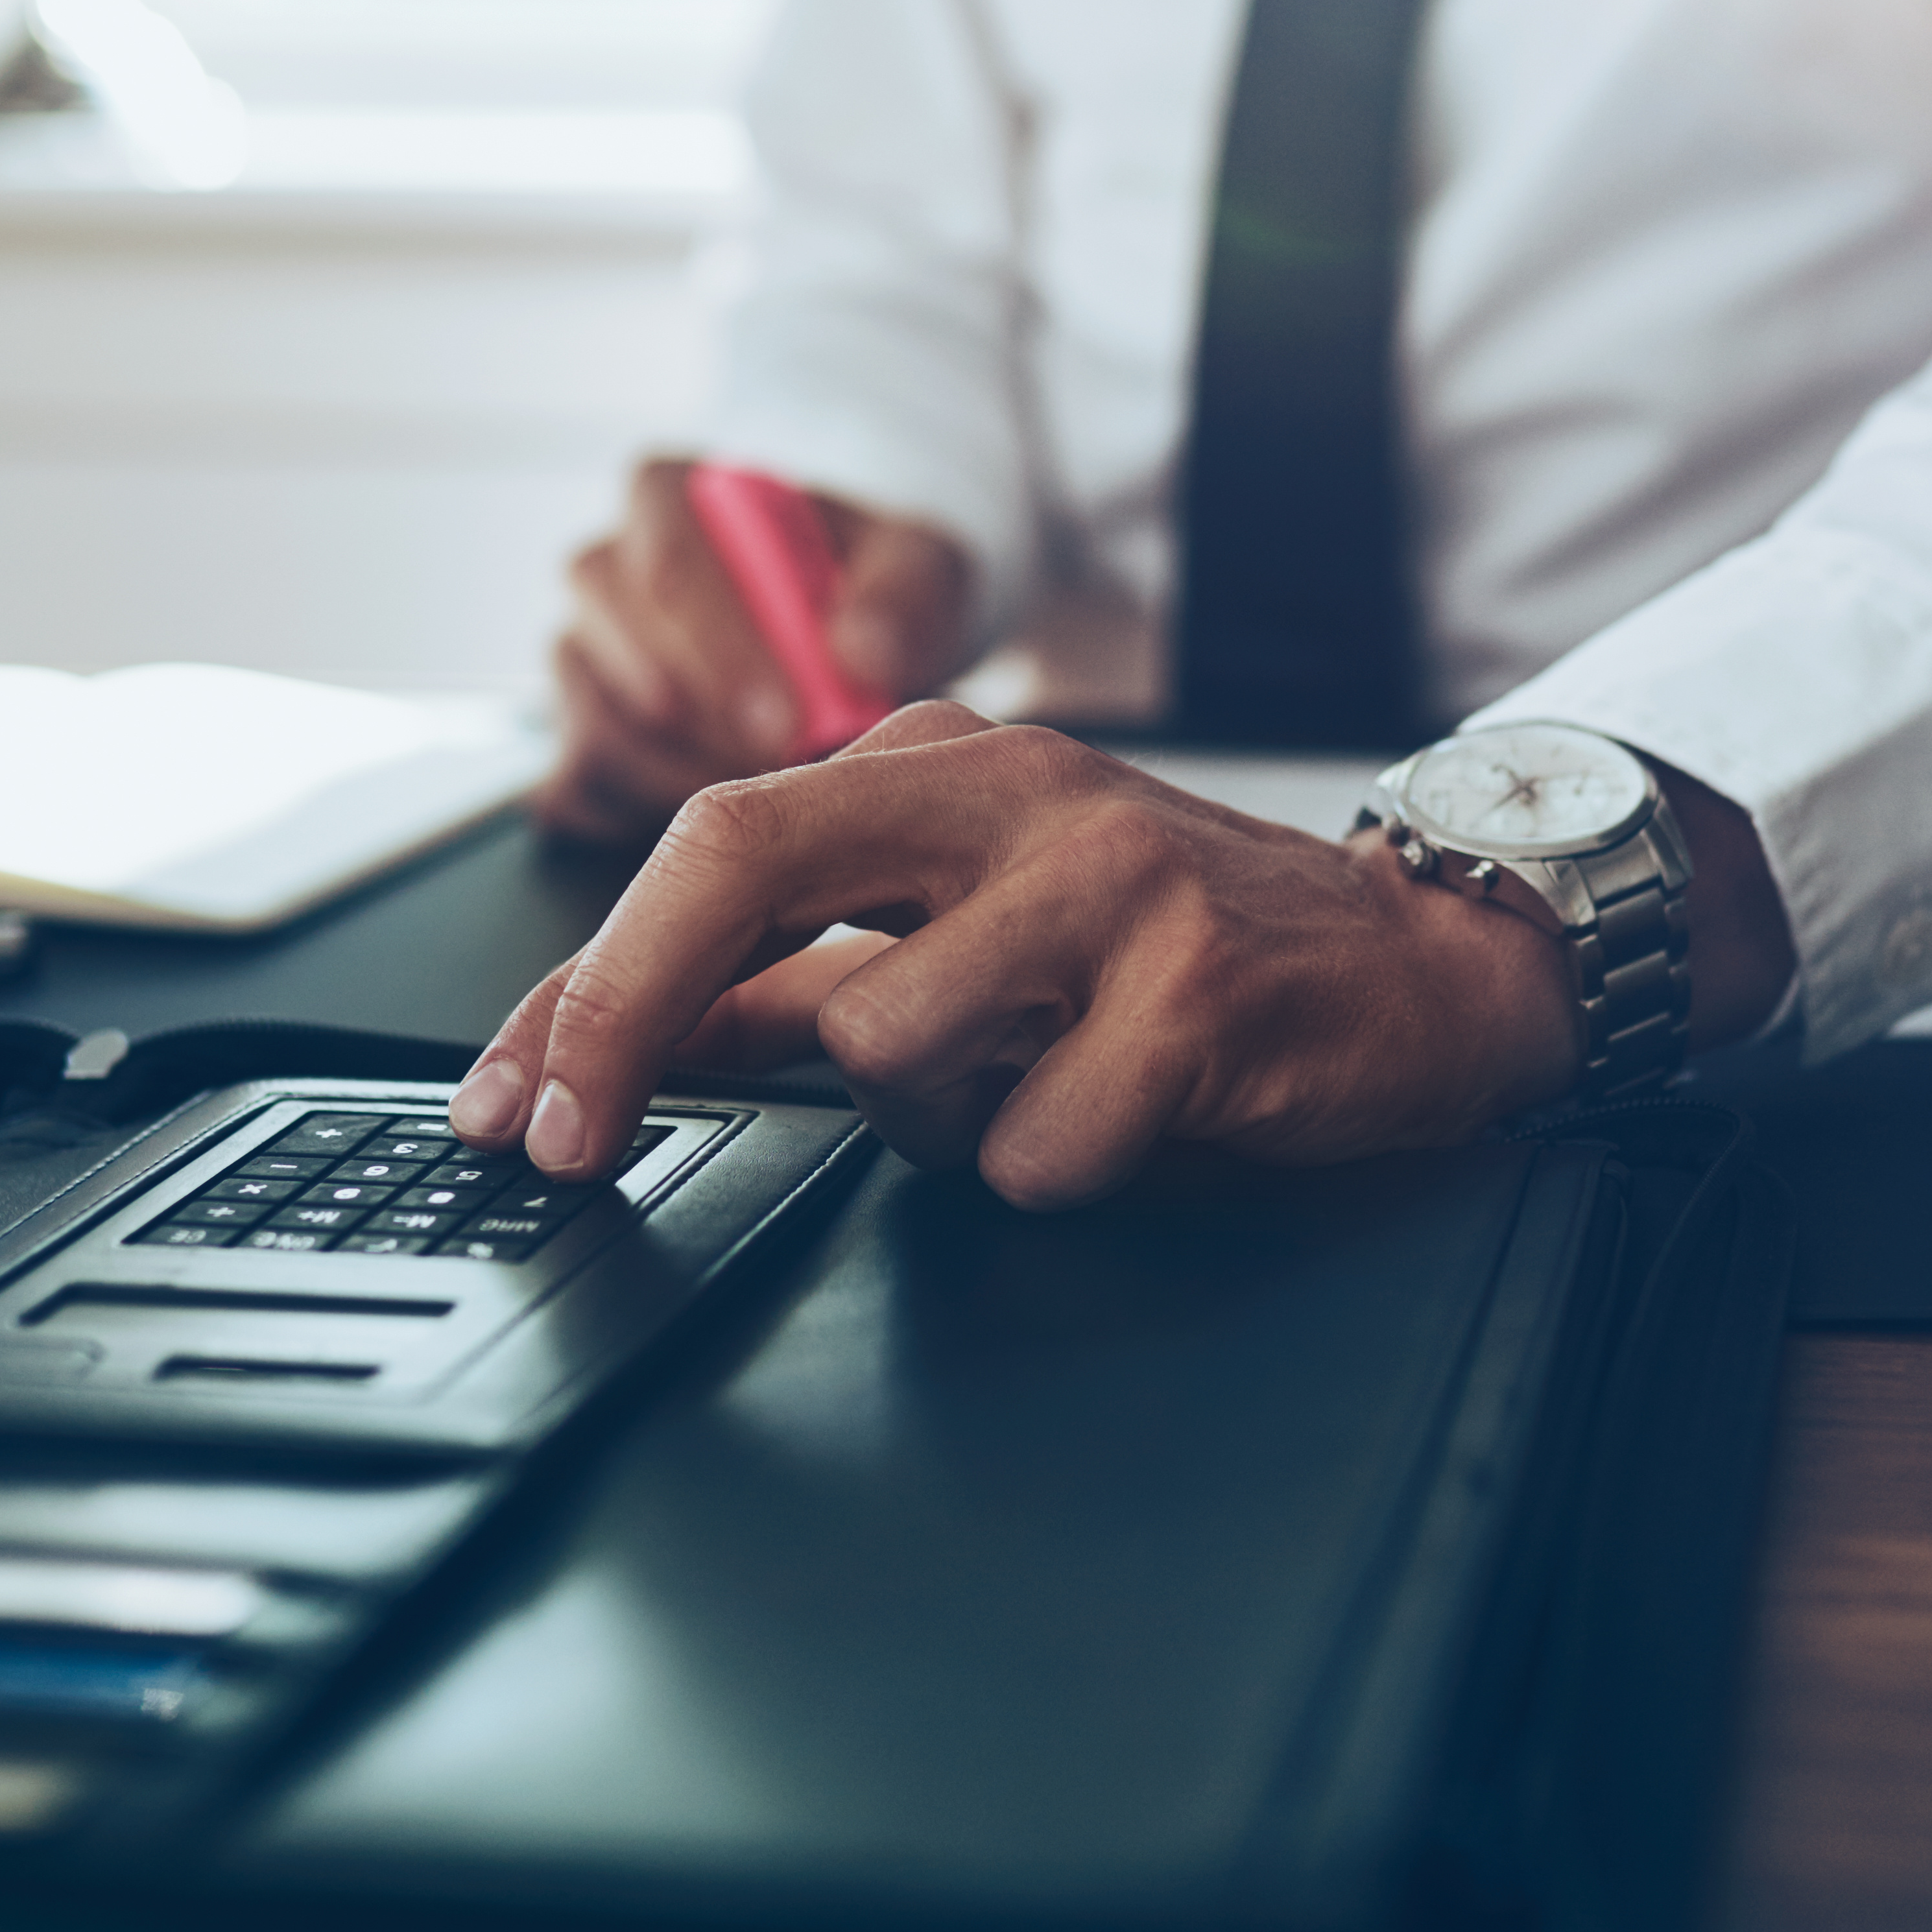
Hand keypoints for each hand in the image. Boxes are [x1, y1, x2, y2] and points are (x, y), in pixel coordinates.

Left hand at [453, 705, 1590, 1207]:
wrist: (1418, 968)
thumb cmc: (1174, 954)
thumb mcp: (973, 934)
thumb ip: (804, 979)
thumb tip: (642, 1037)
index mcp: (933, 765)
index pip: (706, 846)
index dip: (584, 983)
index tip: (513, 1104)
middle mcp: (1009, 790)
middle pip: (742, 864)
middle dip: (625, 1013)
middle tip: (569, 1140)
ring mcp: (1109, 876)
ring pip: (885, 1039)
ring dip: (925, 1120)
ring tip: (1028, 1091)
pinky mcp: (1198, 985)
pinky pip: (1034, 1144)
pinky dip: (1055, 1166)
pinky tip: (1127, 1119)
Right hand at [533, 456, 973, 842]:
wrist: (857, 652)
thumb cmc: (879, 594)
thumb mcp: (923, 572)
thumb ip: (903, 598)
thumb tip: (861, 653)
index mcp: (668, 495)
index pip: (669, 565)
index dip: (724, 650)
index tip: (791, 721)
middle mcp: (603, 567)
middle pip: (625, 650)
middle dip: (716, 725)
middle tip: (799, 769)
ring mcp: (578, 653)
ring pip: (601, 727)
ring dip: (696, 774)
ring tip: (783, 783)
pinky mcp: (569, 733)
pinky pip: (585, 786)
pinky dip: (657, 812)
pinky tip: (732, 817)